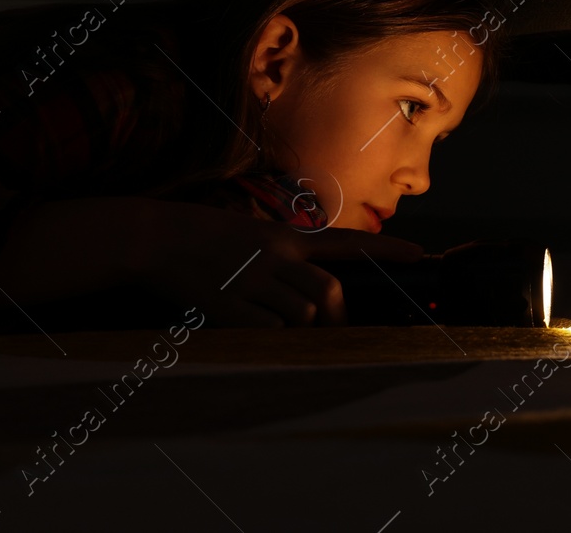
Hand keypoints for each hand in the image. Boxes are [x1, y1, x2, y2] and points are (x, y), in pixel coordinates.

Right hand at [132, 200, 422, 326]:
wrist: (153, 235)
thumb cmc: (198, 235)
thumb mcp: (248, 233)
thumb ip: (280, 256)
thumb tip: (307, 294)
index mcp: (283, 236)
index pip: (345, 242)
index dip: (384, 248)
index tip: (417, 252)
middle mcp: (275, 256)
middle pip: (329, 293)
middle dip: (335, 319)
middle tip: (327, 331)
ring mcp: (252, 280)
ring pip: (301, 315)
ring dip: (297, 330)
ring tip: (270, 322)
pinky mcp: (228, 304)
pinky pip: (266, 331)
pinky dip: (265, 337)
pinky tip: (245, 327)